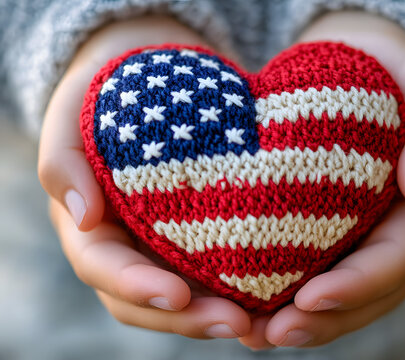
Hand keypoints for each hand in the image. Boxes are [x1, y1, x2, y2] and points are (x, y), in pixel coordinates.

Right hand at [39, 16, 249, 338]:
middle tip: (238, 322)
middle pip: (150, 300)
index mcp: (91, 229)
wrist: (150, 83)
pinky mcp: (200, 237)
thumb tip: (83, 217)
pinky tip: (276, 293)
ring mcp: (165, 246)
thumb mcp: (70, 119)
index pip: (105, 269)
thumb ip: (64, 165)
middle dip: (190, 318)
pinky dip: (241, 287)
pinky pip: (217, 271)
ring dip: (220, 314)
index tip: (177, 295)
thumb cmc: (105, 100)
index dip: (138, 288)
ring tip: (265, 322)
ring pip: (188, 296)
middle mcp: (129, 248)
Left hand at [238, 12, 404, 348]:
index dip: (358, 285)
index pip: (396, 259)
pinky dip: (279, 294)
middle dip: (321, 321)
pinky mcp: (321, 231)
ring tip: (250, 334)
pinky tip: (244, 305)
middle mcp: (387, 232)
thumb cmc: (390, 75)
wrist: (355, 69)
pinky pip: (306, 272)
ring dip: (296, 321)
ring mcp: (354, 236)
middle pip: (364, 295)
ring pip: (335, 296)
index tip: (311, 297)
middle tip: (270, 334)